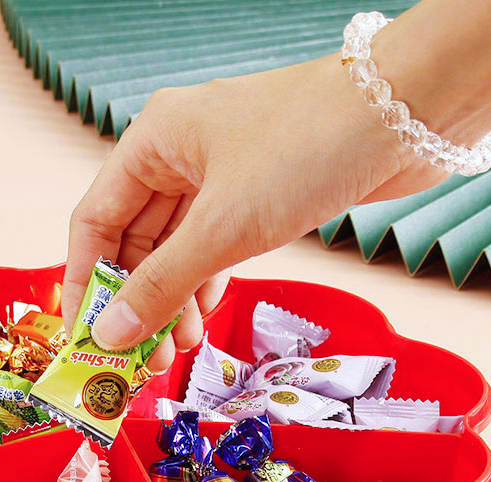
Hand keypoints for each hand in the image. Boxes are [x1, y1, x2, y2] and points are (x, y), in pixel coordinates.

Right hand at [60, 55, 445, 370]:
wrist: (406, 114)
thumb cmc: (308, 146)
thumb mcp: (223, 227)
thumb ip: (161, 285)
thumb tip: (110, 332)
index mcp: (153, 141)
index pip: (94, 221)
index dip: (85, 283)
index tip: (85, 337)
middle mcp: (179, 153)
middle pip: (133, 241)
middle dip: (135, 302)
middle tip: (139, 358)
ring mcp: (220, 174)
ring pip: (175, 249)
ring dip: (171, 301)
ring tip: (177, 348)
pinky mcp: (258, 194)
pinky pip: (213, 247)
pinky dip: (205, 283)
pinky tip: (204, 318)